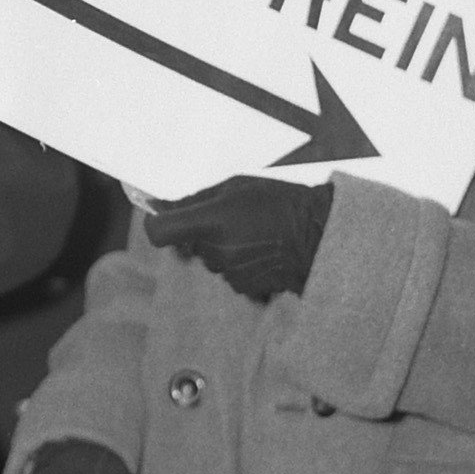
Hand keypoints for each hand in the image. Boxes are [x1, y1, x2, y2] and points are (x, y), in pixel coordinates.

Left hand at [145, 176, 333, 302]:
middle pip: (188, 244)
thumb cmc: (279, 202)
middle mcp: (216, 252)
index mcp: (211, 223)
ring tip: (251, 231)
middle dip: (200, 232)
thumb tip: (160, 205)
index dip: (156, 224)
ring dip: (221, 246)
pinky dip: (237, 261)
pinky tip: (259, 248)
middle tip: (229, 217)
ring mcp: (230, 273)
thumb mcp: (236, 186)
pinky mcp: (243, 287)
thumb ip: (195, 198)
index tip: (162, 216)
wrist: (319, 234)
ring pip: (210, 258)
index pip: (159, 232)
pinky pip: (228, 272)